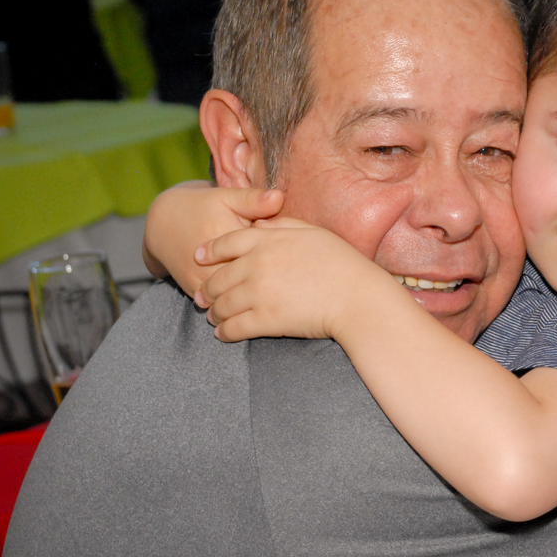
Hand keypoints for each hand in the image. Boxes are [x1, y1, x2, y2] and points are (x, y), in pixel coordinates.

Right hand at [143, 182, 283, 295]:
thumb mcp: (227, 197)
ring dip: (255, 295)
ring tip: (273, 288)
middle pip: (251, 279)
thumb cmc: (203, 206)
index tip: (295, 258)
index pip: (262, 255)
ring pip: (237, 296)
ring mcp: (201, 280)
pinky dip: (239, 302)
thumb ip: (253, 199)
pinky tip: (254, 296)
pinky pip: (222, 303)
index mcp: (224, 235)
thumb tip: (280, 198)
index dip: (281, 258)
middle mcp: (210, 262)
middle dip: (271, 279)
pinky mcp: (194, 291)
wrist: (163, 224)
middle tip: (288, 278)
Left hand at [194, 219, 397, 341]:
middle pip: (218, 277)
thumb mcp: (313, 232)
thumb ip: (283, 224)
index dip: (208, 252)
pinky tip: (223, 333)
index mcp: (267, 240)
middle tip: (202, 296)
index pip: (224, 243)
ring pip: (222, 304)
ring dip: (214, 312)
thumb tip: (262, 222)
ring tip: (213, 317)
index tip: (198, 258)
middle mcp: (257, 264)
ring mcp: (259, 293)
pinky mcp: (266, 320)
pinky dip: (224, 332)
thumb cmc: (342, 263)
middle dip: (207, 288)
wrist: (357, 297)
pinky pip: (234, 328)